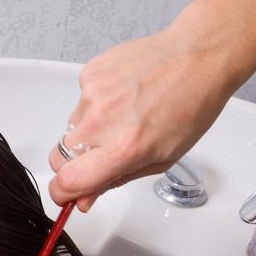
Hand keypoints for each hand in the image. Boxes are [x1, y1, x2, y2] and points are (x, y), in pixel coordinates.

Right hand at [48, 20, 237, 211]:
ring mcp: (92, 94)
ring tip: (123, 117)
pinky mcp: (90, 74)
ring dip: (89, 131)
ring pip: (70, 129)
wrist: (196, 58)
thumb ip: (116, 181)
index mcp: (123, 148)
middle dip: (76, 163)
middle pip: (59, 157)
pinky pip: (80, 101)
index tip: (66, 194)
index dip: (62, 193)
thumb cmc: (190, 105)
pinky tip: (122, 97)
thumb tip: (84, 198)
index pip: (68, 182)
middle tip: (104, 153)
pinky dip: (95, 105)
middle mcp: (102, 121)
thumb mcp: (161, 159)